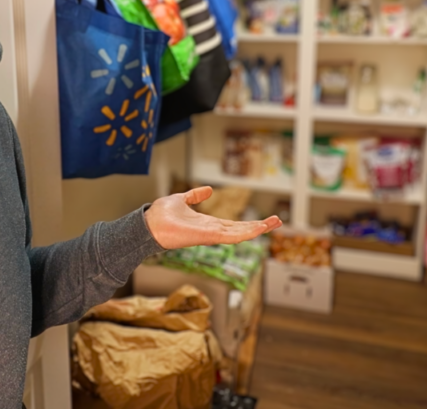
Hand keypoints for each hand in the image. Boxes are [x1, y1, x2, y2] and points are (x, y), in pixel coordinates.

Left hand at [144, 186, 282, 249]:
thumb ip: (194, 196)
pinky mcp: (208, 236)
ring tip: (274, 223)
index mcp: (208, 224)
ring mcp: (211, 235)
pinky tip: (258, 229)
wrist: (149, 223)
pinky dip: (246, 233)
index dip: (249, 223)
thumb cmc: (161, 215)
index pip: (234, 225)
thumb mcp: (182, 200)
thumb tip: (207, 190)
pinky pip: (230, 236)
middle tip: (277, 222)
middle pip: (241, 230)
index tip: (265, 220)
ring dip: (257, 229)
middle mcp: (212, 231)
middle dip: (260, 226)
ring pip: (240, 234)